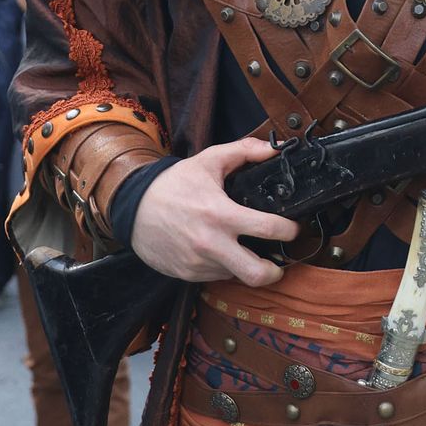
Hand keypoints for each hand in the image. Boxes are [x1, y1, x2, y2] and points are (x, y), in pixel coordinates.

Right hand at [132, 137, 299, 284]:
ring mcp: (198, 263)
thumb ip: (244, 151)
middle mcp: (210, 244)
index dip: (289, 230)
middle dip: (275, 272)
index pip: (268, 229)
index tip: (293, 229)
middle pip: (256, 274)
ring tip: (246, 251)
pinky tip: (222, 251)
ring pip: (236, 275)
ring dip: (245, 266)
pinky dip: (224, 267)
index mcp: (220, 214)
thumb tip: (275, 149)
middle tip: (279, 262)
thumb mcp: (209, 160)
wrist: (132, 207)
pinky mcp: (187, 275)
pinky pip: (216, 276)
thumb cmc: (173, 183)